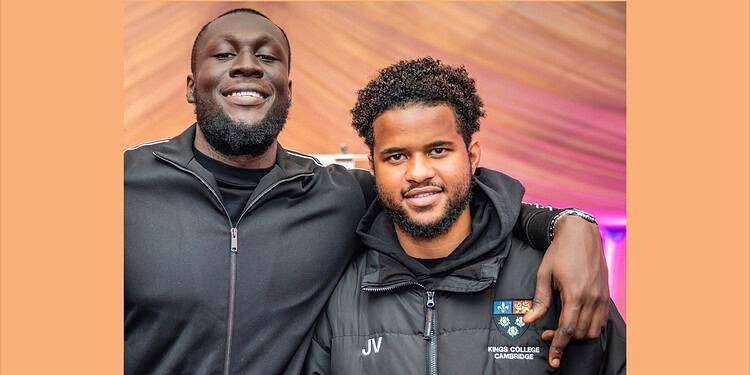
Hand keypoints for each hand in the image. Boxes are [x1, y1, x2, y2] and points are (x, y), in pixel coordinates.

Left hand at [522, 215, 608, 367]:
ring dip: (578, 335)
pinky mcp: (606, 295)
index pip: (567, 328)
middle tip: (547, 334)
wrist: (581, 234)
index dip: (558, 345)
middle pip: (581, 333)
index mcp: (575, 293)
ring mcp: (602, 297)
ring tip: (562, 328)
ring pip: (594, 330)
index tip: (553, 358)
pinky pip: (601, 321)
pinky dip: (590, 327)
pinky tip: (577, 321)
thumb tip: (529, 319)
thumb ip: (539, 299)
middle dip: (564, 340)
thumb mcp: (544, 274)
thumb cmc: (560, 251)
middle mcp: (592, 297)